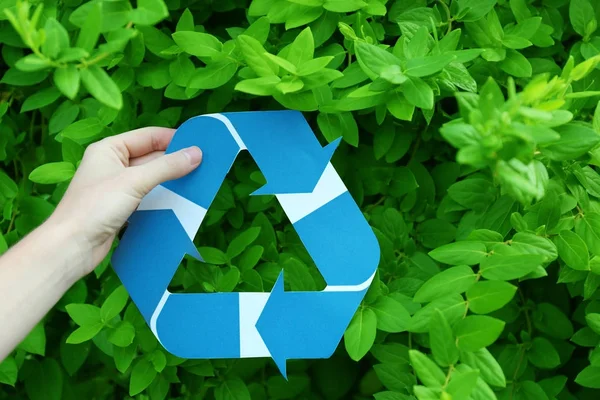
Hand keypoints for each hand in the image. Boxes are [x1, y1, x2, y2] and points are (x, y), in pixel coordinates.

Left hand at [49, 127, 201, 278]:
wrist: (72, 246)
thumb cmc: (96, 207)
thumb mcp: (135, 182)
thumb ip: (167, 167)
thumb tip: (196, 154)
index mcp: (109, 149)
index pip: (148, 136)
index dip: (173, 138)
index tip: (199, 144)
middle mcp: (112, 164)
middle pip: (151, 157)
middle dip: (175, 161)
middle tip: (203, 164)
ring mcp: (116, 187)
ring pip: (151, 178)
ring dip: (171, 180)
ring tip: (197, 181)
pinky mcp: (121, 207)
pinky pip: (147, 196)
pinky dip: (163, 197)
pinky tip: (180, 200)